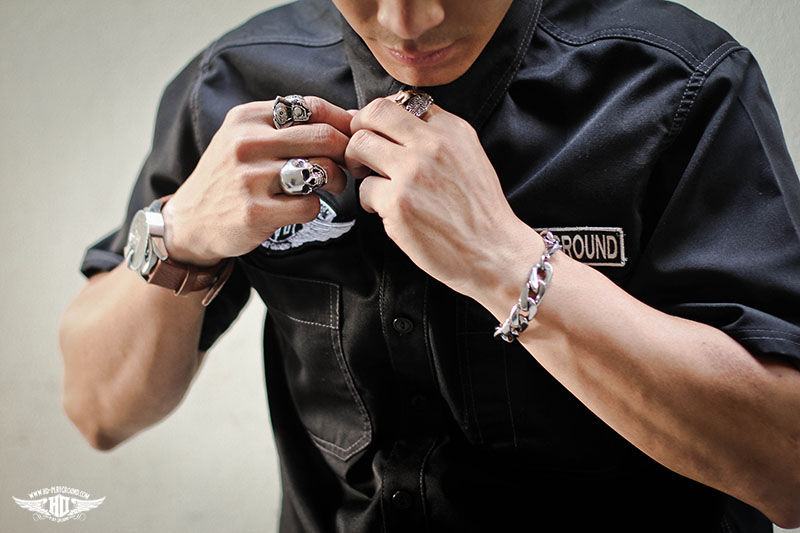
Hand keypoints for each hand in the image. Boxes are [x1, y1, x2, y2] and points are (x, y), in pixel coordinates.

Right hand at [162, 97, 352, 265]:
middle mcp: (246, 143)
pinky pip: (309, 205)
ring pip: (321, 170)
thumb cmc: (231, 176)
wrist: (192, 220)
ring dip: (336, 180)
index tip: (352, 137)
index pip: (312, 107)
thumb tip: (353, 118)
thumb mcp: (246, 138)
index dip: (342, 122)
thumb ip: (288, 126)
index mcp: (247, 118)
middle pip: (324, 137)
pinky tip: (300, 206)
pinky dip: (314, 207)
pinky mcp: (256, 212)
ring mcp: (250, 178)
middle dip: (346, 152)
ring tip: (329, 185)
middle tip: (348, 165)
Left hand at [347, 97, 541, 304]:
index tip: (379, 133)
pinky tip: (385, 210)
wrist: (495, 252)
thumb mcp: (470, 158)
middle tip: (361, 151)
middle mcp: (432, 144)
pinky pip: (364, 187)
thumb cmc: (480, 213)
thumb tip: (398, 127)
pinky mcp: (398, 202)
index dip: (384, 117)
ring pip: (360, 144)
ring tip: (371, 180)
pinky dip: (368, 200)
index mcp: (452, 129)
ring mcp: (413, 171)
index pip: (404, 101)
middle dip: (360, 128)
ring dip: (357, 162)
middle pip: (375, 112)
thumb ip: (439, 138)